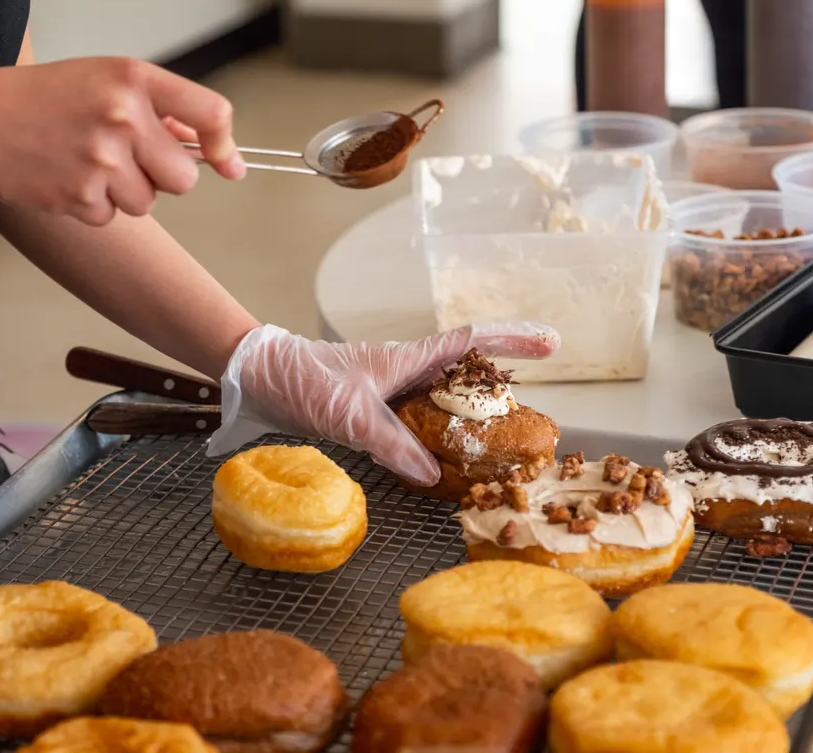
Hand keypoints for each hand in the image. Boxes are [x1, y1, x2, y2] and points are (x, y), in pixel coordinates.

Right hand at [0, 57, 245, 224]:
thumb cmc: (43, 97)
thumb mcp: (103, 80)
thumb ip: (157, 107)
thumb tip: (208, 149)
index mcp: (134, 79)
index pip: (211, 114)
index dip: (224, 145)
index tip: (227, 163)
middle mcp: (123, 116)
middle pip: (185, 177)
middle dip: (163, 175)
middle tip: (127, 158)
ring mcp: (101, 159)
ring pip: (149, 202)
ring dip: (126, 192)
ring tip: (87, 163)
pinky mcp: (79, 194)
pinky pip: (112, 217)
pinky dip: (94, 206)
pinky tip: (66, 177)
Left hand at [207, 323, 560, 484]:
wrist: (261, 379)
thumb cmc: (303, 382)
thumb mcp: (349, 415)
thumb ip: (391, 443)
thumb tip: (432, 475)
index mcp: (407, 359)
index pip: (470, 341)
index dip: (512, 338)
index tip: (551, 341)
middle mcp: (407, 371)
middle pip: (468, 373)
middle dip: (504, 385)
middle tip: (535, 415)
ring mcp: (394, 390)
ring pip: (446, 400)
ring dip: (474, 416)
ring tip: (503, 442)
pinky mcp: (379, 409)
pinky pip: (423, 422)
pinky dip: (442, 437)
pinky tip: (448, 459)